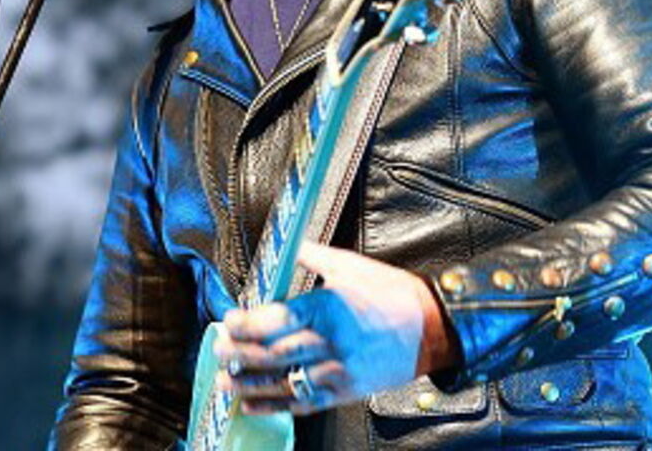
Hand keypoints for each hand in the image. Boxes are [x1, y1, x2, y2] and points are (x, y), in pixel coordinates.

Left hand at [213, 242, 457, 414]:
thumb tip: (287, 244)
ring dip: (250, 384)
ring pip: (284, 382)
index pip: (276, 319)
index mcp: (328, 307)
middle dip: (240, 354)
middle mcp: (329, 342)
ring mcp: (337, 371)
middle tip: (218, 351)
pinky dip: (274, 405)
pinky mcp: (345, 391)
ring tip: (225, 381)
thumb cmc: (392, 293)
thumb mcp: (351, 265)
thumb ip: (313, 255)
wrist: (433, 327)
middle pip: (274, 353)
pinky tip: (252, 404)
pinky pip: (304, 403)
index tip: (228, 321)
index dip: (246, 324)